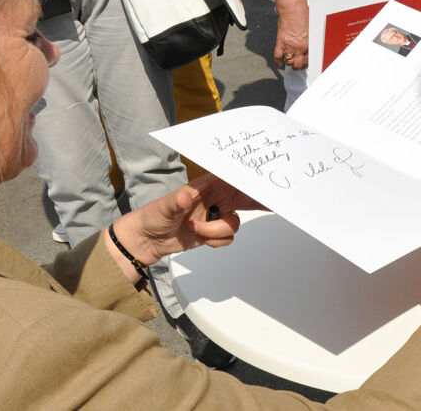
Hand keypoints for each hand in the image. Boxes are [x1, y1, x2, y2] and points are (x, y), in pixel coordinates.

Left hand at [115, 175, 266, 264]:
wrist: (147, 240)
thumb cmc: (152, 217)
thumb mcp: (163, 208)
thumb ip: (177, 201)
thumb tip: (185, 196)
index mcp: (207, 186)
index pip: (234, 180)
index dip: (252, 181)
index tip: (266, 184)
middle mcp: (215, 199)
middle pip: (245, 198)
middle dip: (257, 202)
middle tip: (273, 203)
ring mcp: (215, 215)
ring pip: (234, 224)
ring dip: (216, 231)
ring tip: (195, 229)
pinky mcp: (213, 231)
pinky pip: (227, 237)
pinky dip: (215, 241)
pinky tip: (199, 238)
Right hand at [274, 0, 308, 69]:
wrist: (292, 8)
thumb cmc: (303, 13)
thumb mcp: (311, 28)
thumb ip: (309, 38)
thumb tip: (308, 43)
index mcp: (309, 44)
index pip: (308, 59)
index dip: (306, 63)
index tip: (305, 63)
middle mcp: (300, 47)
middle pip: (299, 64)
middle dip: (298, 65)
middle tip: (297, 65)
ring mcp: (289, 46)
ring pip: (288, 61)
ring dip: (289, 63)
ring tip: (289, 62)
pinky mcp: (280, 42)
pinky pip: (277, 56)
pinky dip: (277, 61)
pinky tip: (278, 64)